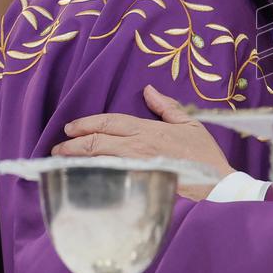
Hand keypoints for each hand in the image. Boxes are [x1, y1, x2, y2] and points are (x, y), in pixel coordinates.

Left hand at [51, 85, 232, 199]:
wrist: (215, 181)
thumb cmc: (203, 153)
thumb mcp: (189, 123)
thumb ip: (167, 106)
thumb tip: (149, 90)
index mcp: (148, 130)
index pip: (110, 123)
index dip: (87, 124)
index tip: (70, 128)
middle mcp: (138, 147)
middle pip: (97, 142)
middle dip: (73, 144)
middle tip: (58, 147)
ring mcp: (136, 166)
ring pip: (99, 160)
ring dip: (77, 160)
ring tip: (62, 161)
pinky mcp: (139, 182)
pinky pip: (109, 177)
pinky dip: (92, 175)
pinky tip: (81, 177)